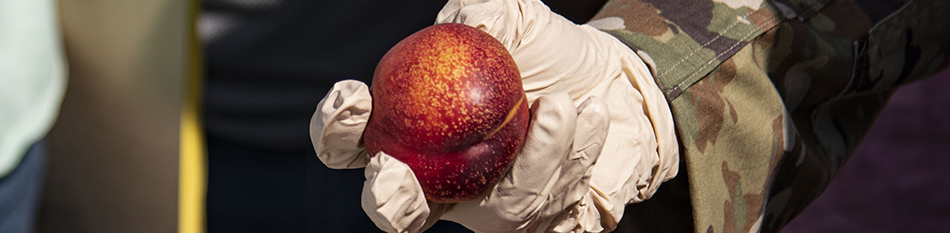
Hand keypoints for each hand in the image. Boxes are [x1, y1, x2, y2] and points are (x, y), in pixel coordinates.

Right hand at [309, 0, 677, 231]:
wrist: (613, 84)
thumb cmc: (545, 52)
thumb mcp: (515, 19)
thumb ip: (484, 12)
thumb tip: (462, 24)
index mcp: (409, 131)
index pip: (351, 142)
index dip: (336, 129)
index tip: (354, 98)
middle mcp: (440, 183)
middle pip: (396, 212)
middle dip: (386, 200)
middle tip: (392, 172)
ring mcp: (490, 210)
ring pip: (498, 209)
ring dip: (535, 156)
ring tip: (562, 105)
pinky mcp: (540, 222)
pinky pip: (550, 204)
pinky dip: (571, 153)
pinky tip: (588, 115)